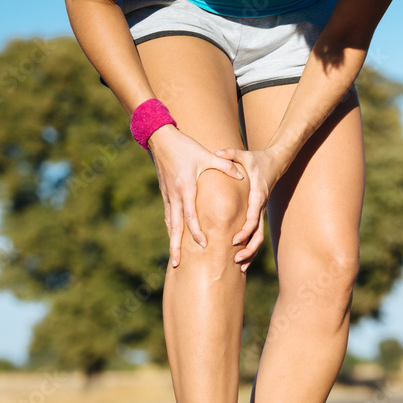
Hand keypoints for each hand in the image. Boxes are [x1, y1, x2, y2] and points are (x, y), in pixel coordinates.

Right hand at [147, 125, 243, 267]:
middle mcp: (174, 195)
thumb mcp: (206, 155)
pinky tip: (173, 237)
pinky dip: (170, 228)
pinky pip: (168, 215)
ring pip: (170, 223)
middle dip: (176, 246)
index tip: (203, 245)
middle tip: (176, 263)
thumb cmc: (185, 146)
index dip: (196, 232)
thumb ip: (225, 165)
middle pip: (175, 227)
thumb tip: (242, 174)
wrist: (160, 138)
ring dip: (172, 241)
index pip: (190, 216)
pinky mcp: (165, 193)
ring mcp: (168, 195)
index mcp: (185, 188)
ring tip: (173, 258)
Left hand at [214, 146, 288, 272]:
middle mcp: (260, 207)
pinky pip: (256, 234)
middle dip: (248, 249)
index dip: (244, 231)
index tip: (234, 241)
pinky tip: (242, 260)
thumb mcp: (245, 154)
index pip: (252, 218)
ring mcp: (260, 212)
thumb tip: (218, 152)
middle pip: (258, 234)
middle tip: (236, 260)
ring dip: (250, 253)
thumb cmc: (258, 159)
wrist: (276, 162)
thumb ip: (231, 154)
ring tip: (239, 267)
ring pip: (258, 238)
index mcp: (257, 196)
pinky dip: (250, 247)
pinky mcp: (258, 214)